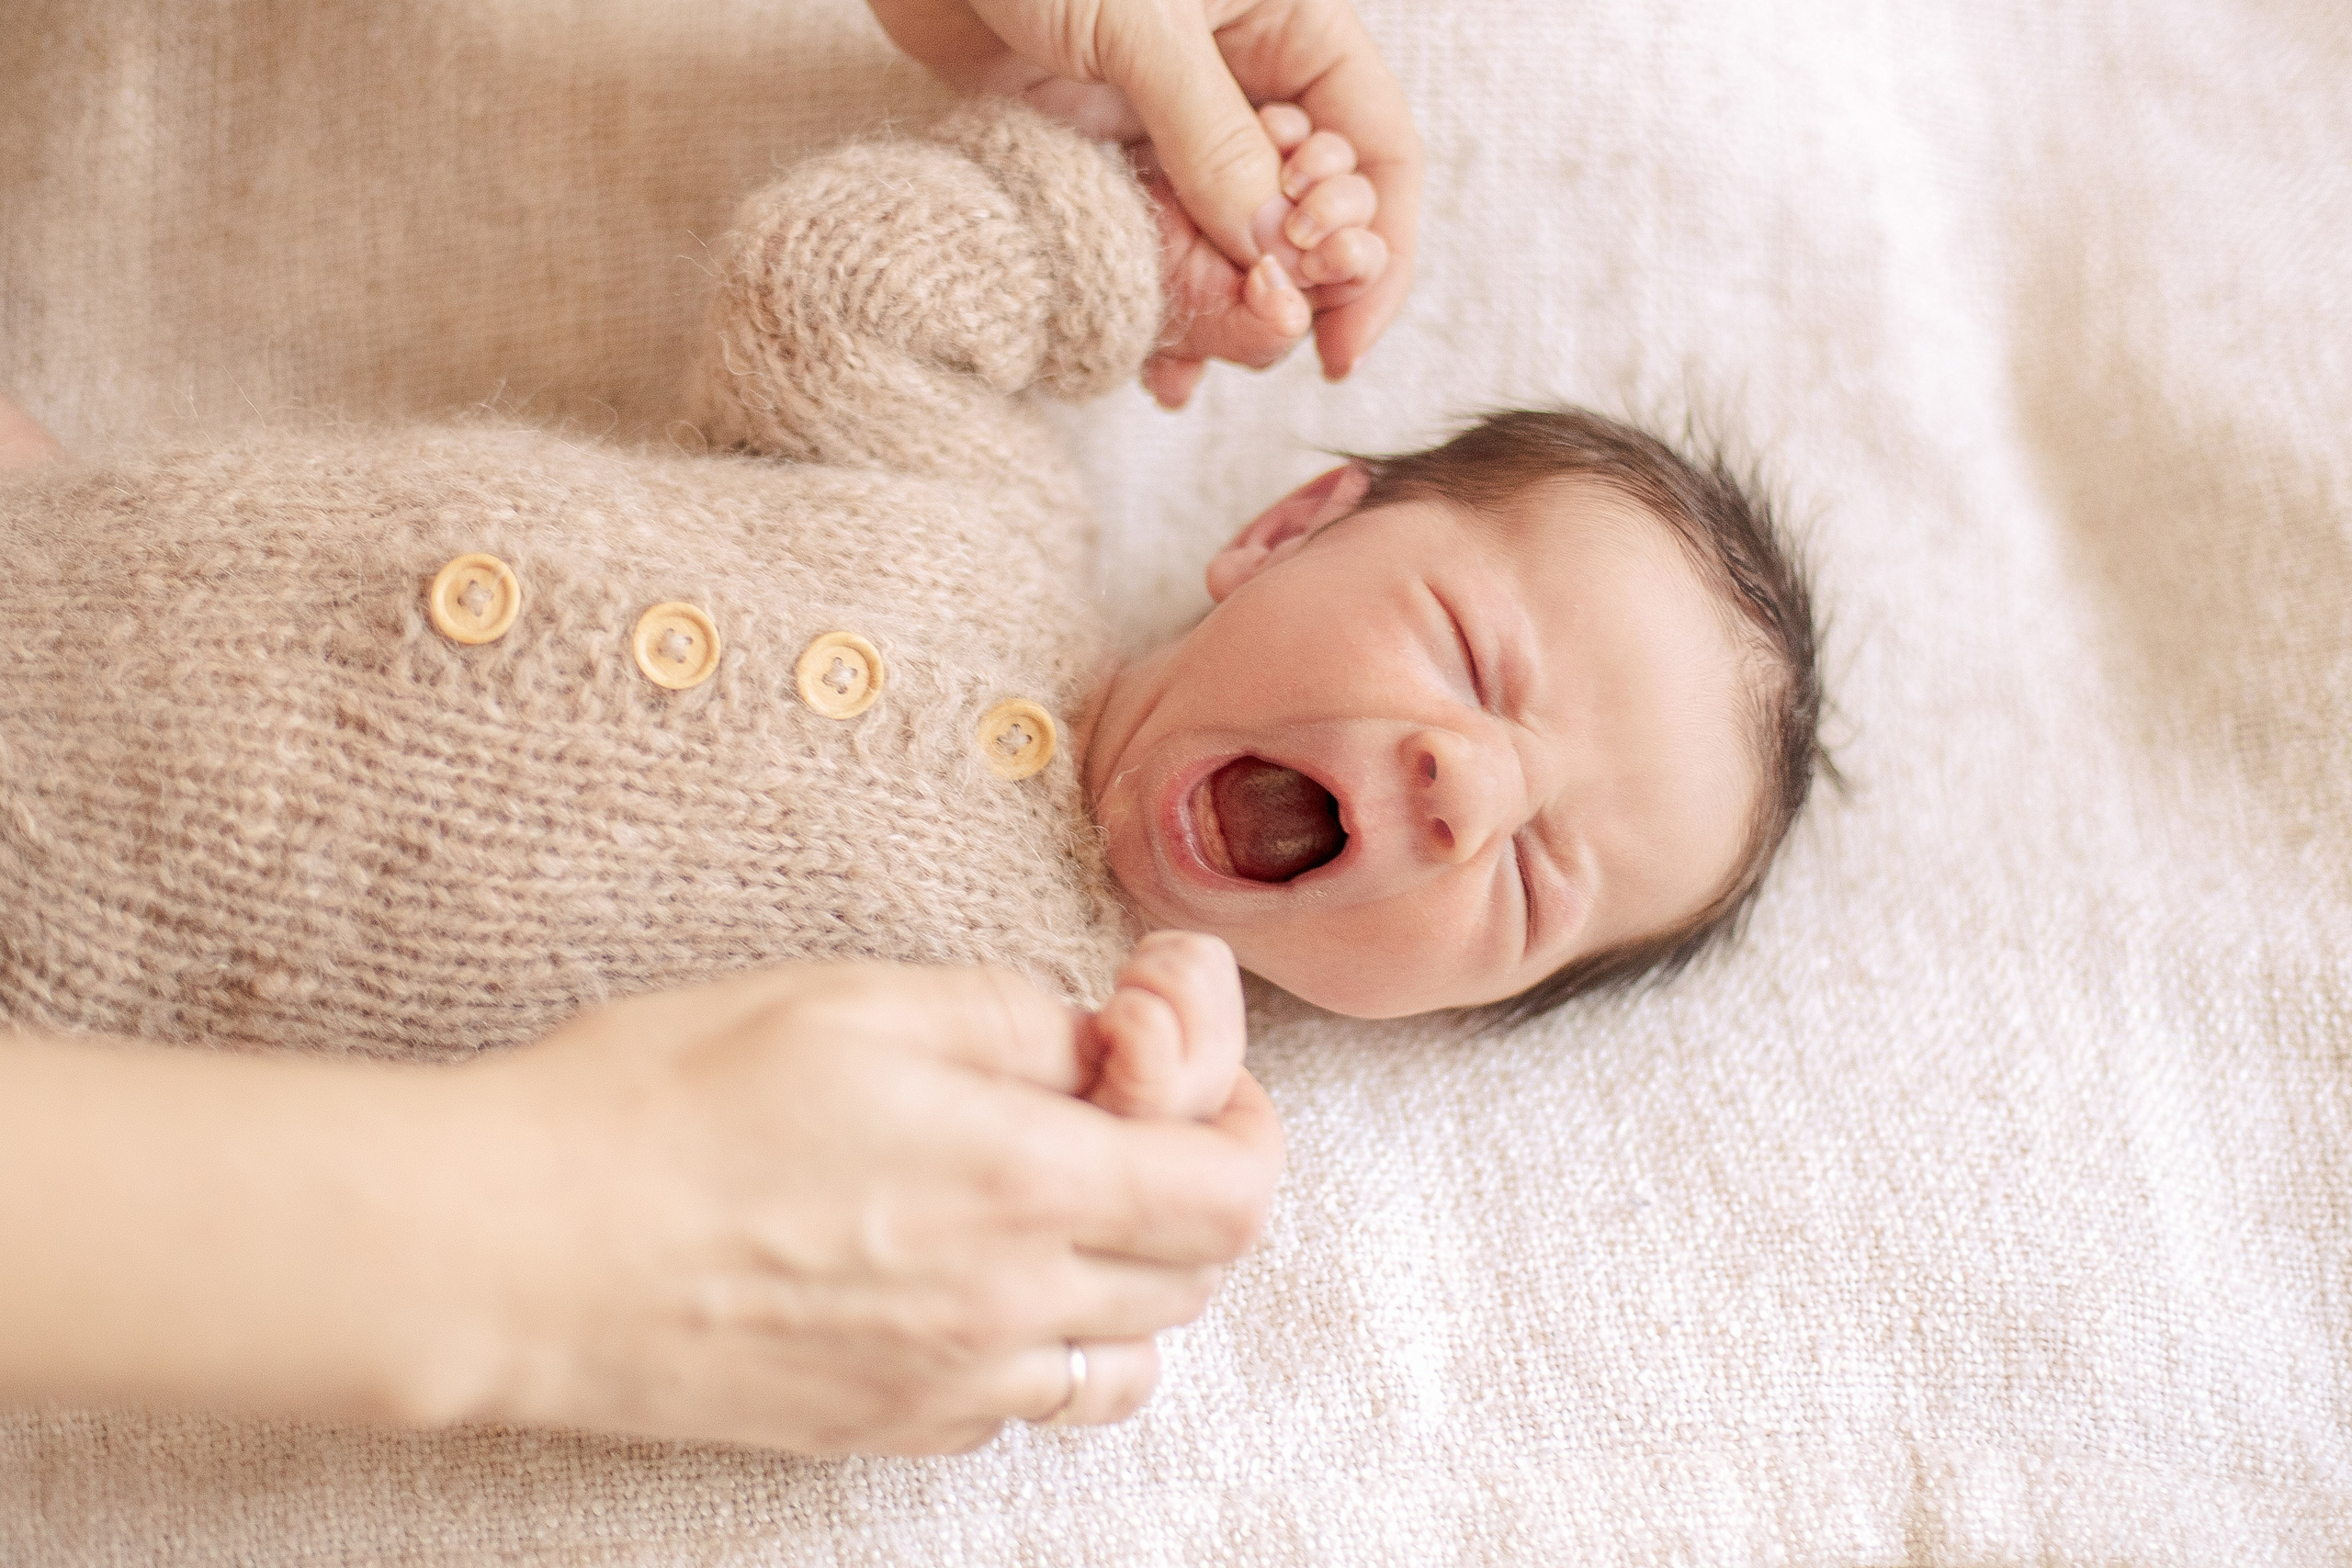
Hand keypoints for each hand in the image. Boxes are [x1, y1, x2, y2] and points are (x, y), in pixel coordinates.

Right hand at [458, 962, 1283, 1454]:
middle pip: (1200, 1274)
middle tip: (1119, 1111)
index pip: (1234, 1191)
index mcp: (1023, 1181)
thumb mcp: (857, 998)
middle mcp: (1010, 1306)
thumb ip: (1016, 1018)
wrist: (514, 1249)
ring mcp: (948, 1386)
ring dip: (1133, 1275)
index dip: (1239, 1116)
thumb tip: (1099, 1044)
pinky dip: (1045, 1347)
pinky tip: (973, 1278)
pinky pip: (1026, 1408)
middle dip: (1193, 1180)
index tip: (1178, 1063)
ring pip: (1129, 1358)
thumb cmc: (667, 1099)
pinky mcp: (881, 1429)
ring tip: (1054, 1201)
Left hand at [869, 0, 1422, 389]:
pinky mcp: (1105, 154)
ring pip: (1232, 241)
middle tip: (1261, 331)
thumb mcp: (1142, 24)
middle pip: (1311, 210)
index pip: (1378, 147)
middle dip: (1297, 285)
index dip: (1379, 244)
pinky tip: (1156, 362)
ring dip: (1226, 313)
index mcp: (1290, 23)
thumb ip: (1212, 138)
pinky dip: (1163, 302)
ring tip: (1194, 368)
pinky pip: (1158, 243)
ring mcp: (1172, 123)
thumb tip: (1275, 250)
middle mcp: (1243, 80)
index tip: (1340, 332)